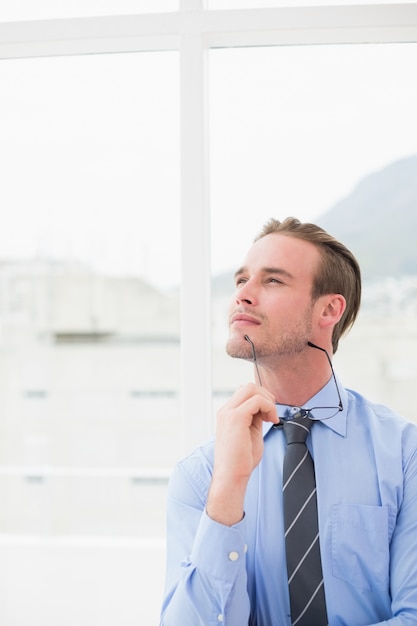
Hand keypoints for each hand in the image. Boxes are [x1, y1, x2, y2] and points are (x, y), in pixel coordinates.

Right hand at [207, 383, 277, 525]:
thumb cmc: (241, 461)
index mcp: (227, 413)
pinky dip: (269, 407)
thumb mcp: (250, 433)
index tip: (269, 414)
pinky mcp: (236, 418)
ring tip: (272, 418)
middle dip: (266, 396)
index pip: (244, 392)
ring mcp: (229, 413)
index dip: (261, 398)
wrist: (231, 477)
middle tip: (272, 414)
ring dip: (267, 401)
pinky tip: (272, 421)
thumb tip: (264, 408)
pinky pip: (257, 401)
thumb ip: (254, 418)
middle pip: (248, 386)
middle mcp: (225, 410)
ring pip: (251, 388)